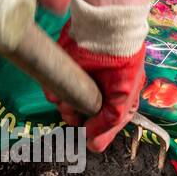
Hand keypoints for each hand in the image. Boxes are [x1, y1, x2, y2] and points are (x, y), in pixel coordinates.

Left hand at [48, 0, 147, 152]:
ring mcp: (76, 86)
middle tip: (79, 114)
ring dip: (66, 109)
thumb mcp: (125, 96)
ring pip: (64, 110)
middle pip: (79, 122)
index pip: (102, 129)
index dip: (95, 134)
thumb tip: (92, 145)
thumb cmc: (122, 62)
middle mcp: (94, 96)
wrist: (105, 30)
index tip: (89, 140)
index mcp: (114, 102)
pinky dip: (54, 96)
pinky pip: (52, 94)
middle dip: (77, 121)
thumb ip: (109, 123)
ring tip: (70, 102)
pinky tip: (61, 93)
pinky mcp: (60, 76)